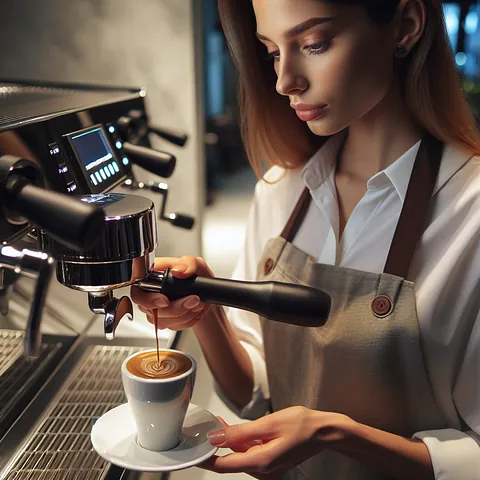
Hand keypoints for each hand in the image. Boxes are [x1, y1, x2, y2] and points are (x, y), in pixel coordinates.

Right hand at [130, 256, 213, 330]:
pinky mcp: (166, 321)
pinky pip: (175, 326)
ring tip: (198, 302)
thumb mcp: (195, 263)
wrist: (204, 291)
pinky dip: (189, 319)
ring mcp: (156, 309)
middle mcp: (150, 294)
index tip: (165, 300)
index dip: (148, 300)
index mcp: (150, 277)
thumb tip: (178, 271)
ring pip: (163, 321)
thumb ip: (188, 263)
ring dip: (185, 314)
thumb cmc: (195, 275)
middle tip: (193, 300)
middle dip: (174, 309)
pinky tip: (195, 309)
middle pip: (151, 311)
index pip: (137, 293)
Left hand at [200, 407, 349, 477]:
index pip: (223, 465)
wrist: (323, 431)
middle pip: (229, 460)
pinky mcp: (270, 462)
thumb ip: (239, 432)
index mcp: (260, 462)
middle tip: (207, 424)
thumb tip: (215, 437)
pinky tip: (236, 430)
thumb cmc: (300, 424)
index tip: (192, 447)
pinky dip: (240, 443)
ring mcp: (267, 468)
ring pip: (238, 456)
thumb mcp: (267, 424)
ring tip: (220, 423)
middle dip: (216, 444)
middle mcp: (262, 470)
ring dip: (228, 442)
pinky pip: (248, 454)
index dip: (205, 457)